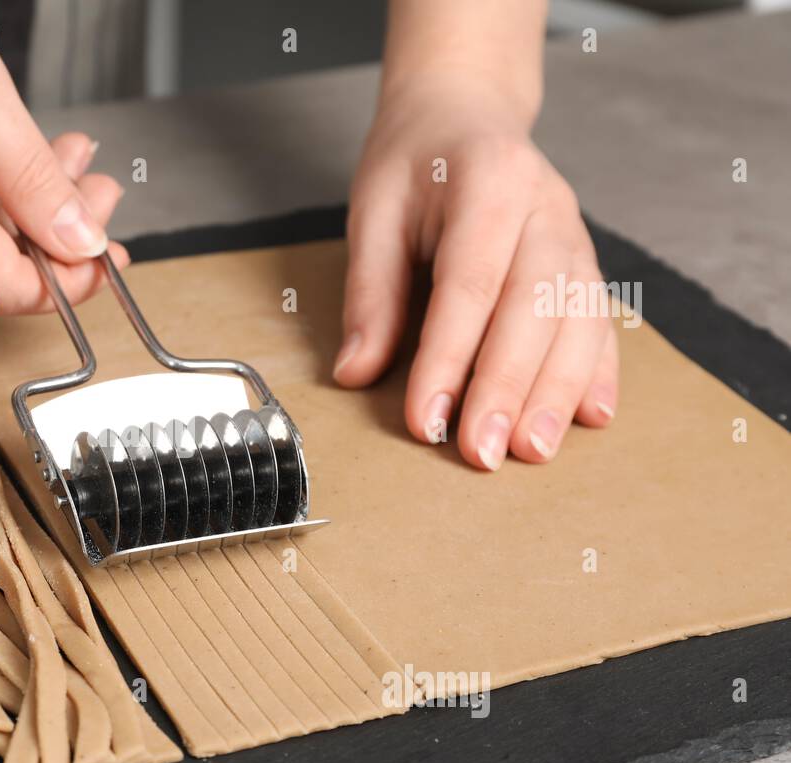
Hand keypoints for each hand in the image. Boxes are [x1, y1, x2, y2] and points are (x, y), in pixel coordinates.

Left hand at [334, 78, 617, 469]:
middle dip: (508, 388)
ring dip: (558, 393)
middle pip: (534, 308)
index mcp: (489, 181)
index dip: (448, 359)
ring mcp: (575, 234)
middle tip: (482, 454)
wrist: (465, 113)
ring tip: (532, 452)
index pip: (469, 285)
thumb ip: (371, 292)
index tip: (427, 419)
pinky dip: (600, 371)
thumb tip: (356, 373)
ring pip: (579, 320)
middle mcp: (546, 207)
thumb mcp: (374, 212)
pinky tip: (592, 418)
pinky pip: (602, 320)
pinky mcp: (587, 262)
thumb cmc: (414, 164)